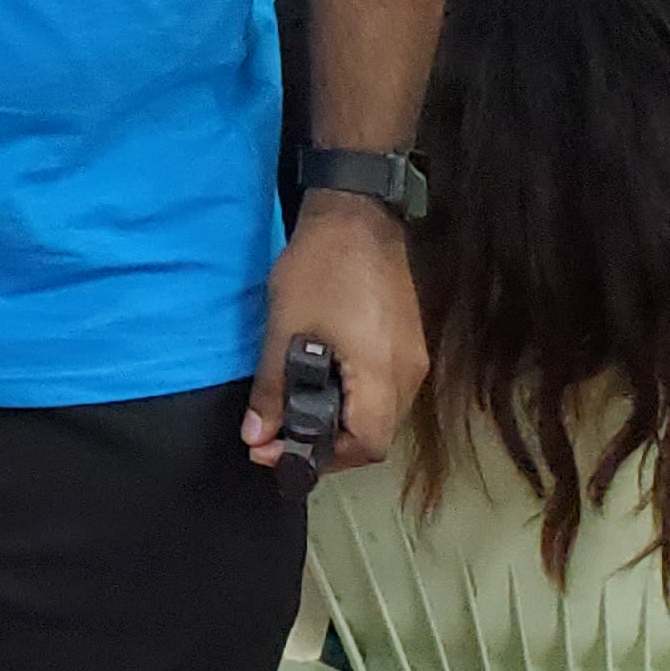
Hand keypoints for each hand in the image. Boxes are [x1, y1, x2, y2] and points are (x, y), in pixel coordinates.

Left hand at [247, 197, 424, 474]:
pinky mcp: (407, 343)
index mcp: (383, 375)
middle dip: (327, 446)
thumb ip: (273, 388)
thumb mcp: (285, 328)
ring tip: (294, 415)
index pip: (366, 446)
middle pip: (375, 437)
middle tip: (279, 437)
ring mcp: (413, 359)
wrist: (357, 212)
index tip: (279, 450)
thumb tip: (255, 438)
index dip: (323, 458)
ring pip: (381, 415)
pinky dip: (353, 401)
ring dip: (339, 424)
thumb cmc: (320, 268)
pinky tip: (321, 388)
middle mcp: (409, 376)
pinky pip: (384, 391)